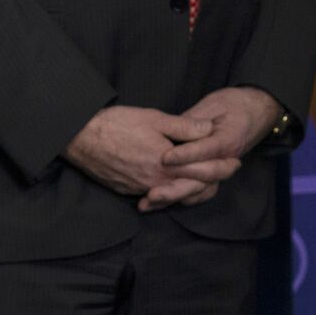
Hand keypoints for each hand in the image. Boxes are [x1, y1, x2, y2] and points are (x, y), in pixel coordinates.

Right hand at [63, 105, 220, 196]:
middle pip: (191, 187)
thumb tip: (210, 129)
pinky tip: (177, 185)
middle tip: (228, 170)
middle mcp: (153, 183)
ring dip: (192, 187)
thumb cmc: (118, 124)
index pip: (201, 171)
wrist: (80, 137)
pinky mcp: (127, 190)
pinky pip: (155, 196)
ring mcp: (139, 189)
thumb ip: (185, 127)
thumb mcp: (156, 118)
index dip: (221, 166)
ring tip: (208, 178)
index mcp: (165, 166)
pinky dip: (170, 192)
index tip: (235, 162)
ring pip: (173, 194)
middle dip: (212, 179)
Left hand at [144, 86, 281, 210]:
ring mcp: (221, 169)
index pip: (205, 150)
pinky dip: (182, 198)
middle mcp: (227, 158)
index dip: (185, 155)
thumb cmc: (234, 104)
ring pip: (201, 190)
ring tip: (151, 201)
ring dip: (176, 197)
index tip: (164, 158)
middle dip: (177, 187)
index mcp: (228, 138)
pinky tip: (159, 202)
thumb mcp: (213, 104)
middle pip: (204, 179)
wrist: (257, 110)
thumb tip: (172, 133)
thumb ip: (192, 121)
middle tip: (153, 192)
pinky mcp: (215, 174)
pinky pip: (200, 192)